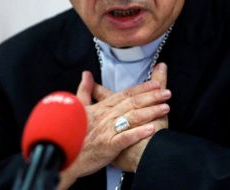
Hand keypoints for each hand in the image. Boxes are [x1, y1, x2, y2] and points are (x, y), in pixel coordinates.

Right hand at [58, 70, 170, 188]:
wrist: (61, 156)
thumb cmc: (71, 133)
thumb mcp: (77, 108)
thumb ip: (84, 91)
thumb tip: (86, 74)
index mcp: (101, 108)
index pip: (125, 94)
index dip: (142, 88)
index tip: (156, 84)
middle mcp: (106, 116)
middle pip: (132, 103)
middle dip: (152, 97)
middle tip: (167, 93)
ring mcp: (107, 131)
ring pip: (132, 117)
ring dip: (150, 112)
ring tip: (166, 108)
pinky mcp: (107, 146)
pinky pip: (125, 138)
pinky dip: (138, 133)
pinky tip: (152, 129)